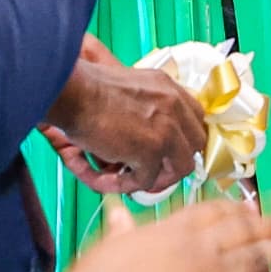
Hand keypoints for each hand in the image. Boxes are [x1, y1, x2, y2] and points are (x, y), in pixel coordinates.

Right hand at [46, 58, 207, 198]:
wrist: (74, 93)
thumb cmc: (87, 88)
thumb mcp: (128, 86)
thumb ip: (146, 104)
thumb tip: (146, 130)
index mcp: (169, 88)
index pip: (195, 118)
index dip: (183, 137)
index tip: (168, 149)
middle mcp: (174, 107)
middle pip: (196, 144)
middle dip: (177, 161)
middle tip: (153, 170)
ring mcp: (166, 130)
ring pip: (180, 168)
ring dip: (158, 178)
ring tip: (132, 179)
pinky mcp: (151, 151)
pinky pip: (146, 181)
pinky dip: (125, 185)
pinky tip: (107, 179)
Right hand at [63, 195, 270, 271]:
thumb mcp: (108, 246)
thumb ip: (120, 229)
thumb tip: (116, 208)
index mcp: (173, 231)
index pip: (210, 214)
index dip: (232, 210)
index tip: (248, 207)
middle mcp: (201, 249)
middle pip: (242, 232)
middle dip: (267, 226)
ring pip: (256, 260)